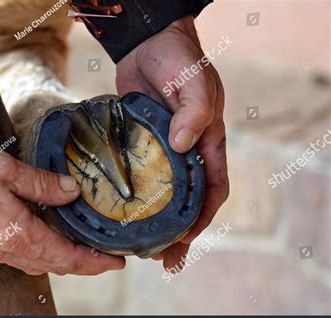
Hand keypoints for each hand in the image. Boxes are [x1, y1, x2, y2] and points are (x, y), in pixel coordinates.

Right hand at [0, 137, 124, 275]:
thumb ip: (42, 184)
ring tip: (82, 255)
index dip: (95, 261)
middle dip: (85, 266)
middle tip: (106, 261)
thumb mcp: (7, 170)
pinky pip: (21, 258)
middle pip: (56, 265)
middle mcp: (8, 249)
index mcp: (19, 233)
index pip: (68, 256)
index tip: (116, 262)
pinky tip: (46, 246)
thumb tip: (71, 191)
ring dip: (64, 262)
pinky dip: (42, 257)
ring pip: (39, 264)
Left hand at [116, 16, 228, 270]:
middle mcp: (186, 153)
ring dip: (155, 222)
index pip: (212, 190)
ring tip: (141, 248)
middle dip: (178, 231)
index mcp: (208, 143)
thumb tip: (182, 145)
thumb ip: (194, 112)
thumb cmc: (178, 60)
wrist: (147, 43)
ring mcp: (160, 151)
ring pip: (161, 194)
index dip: (203, 217)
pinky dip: (133, 197)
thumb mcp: (193, 83)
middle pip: (187, 201)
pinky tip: (120, 213)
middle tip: (162, 258)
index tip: (186, 238)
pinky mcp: (138, 145)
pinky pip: (137, 176)